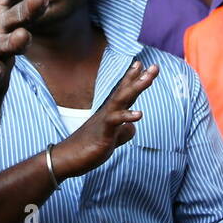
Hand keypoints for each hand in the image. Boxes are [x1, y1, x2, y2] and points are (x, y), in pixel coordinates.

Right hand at [52, 60, 158, 177]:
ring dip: (135, 88)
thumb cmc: (87, 148)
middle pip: (125, 92)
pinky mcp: (103, 133)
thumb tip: (132, 127)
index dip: (133, 78)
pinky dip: (127, 116)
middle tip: (155, 66)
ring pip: (121, 100)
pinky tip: (139, 114)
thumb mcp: (111, 139)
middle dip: (140, 78)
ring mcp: (104, 120)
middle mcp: (107, 113)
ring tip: (149, 78)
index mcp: (110, 113)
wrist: (67, 158)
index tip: (141, 64)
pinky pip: (115, 121)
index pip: (123, 93)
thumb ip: (123, 131)